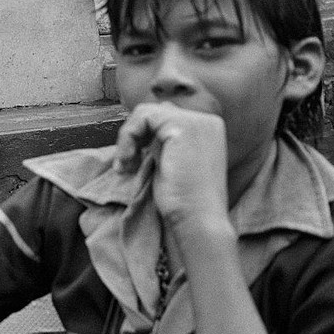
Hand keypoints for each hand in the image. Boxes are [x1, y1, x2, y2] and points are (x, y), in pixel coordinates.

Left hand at [113, 101, 229, 228]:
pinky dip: (127, 137)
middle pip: (155, 111)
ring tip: (126, 164)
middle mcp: (207, 120)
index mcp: (207, 129)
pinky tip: (128, 161)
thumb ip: (163, 142)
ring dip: (128, 138)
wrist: (198, 222)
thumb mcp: (172, 162)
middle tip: (127, 164)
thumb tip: (141, 128)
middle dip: (135, 136)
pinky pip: (142, 117)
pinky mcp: (182, 126)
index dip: (143, 136)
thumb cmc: (184, 202)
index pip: (165, 117)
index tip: (134, 161)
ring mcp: (197, 121)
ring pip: (145, 112)